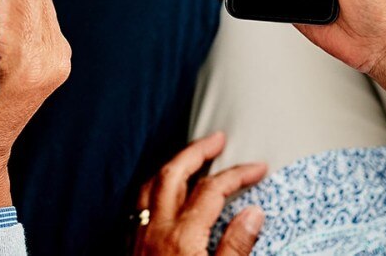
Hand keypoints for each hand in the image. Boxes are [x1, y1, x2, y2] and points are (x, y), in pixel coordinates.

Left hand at [133, 133, 266, 255]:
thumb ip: (236, 245)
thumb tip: (253, 214)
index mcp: (183, 236)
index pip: (212, 190)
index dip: (237, 174)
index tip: (257, 168)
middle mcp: (157, 229)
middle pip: (173, 174)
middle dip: (196, 151)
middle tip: (216, 139)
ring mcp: (138, 236)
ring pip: (150, 185)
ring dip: (172, 164)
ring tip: (189, 156)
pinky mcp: (129, 246)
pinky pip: (137, 203)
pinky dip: (153, 186)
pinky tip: (162, 190)